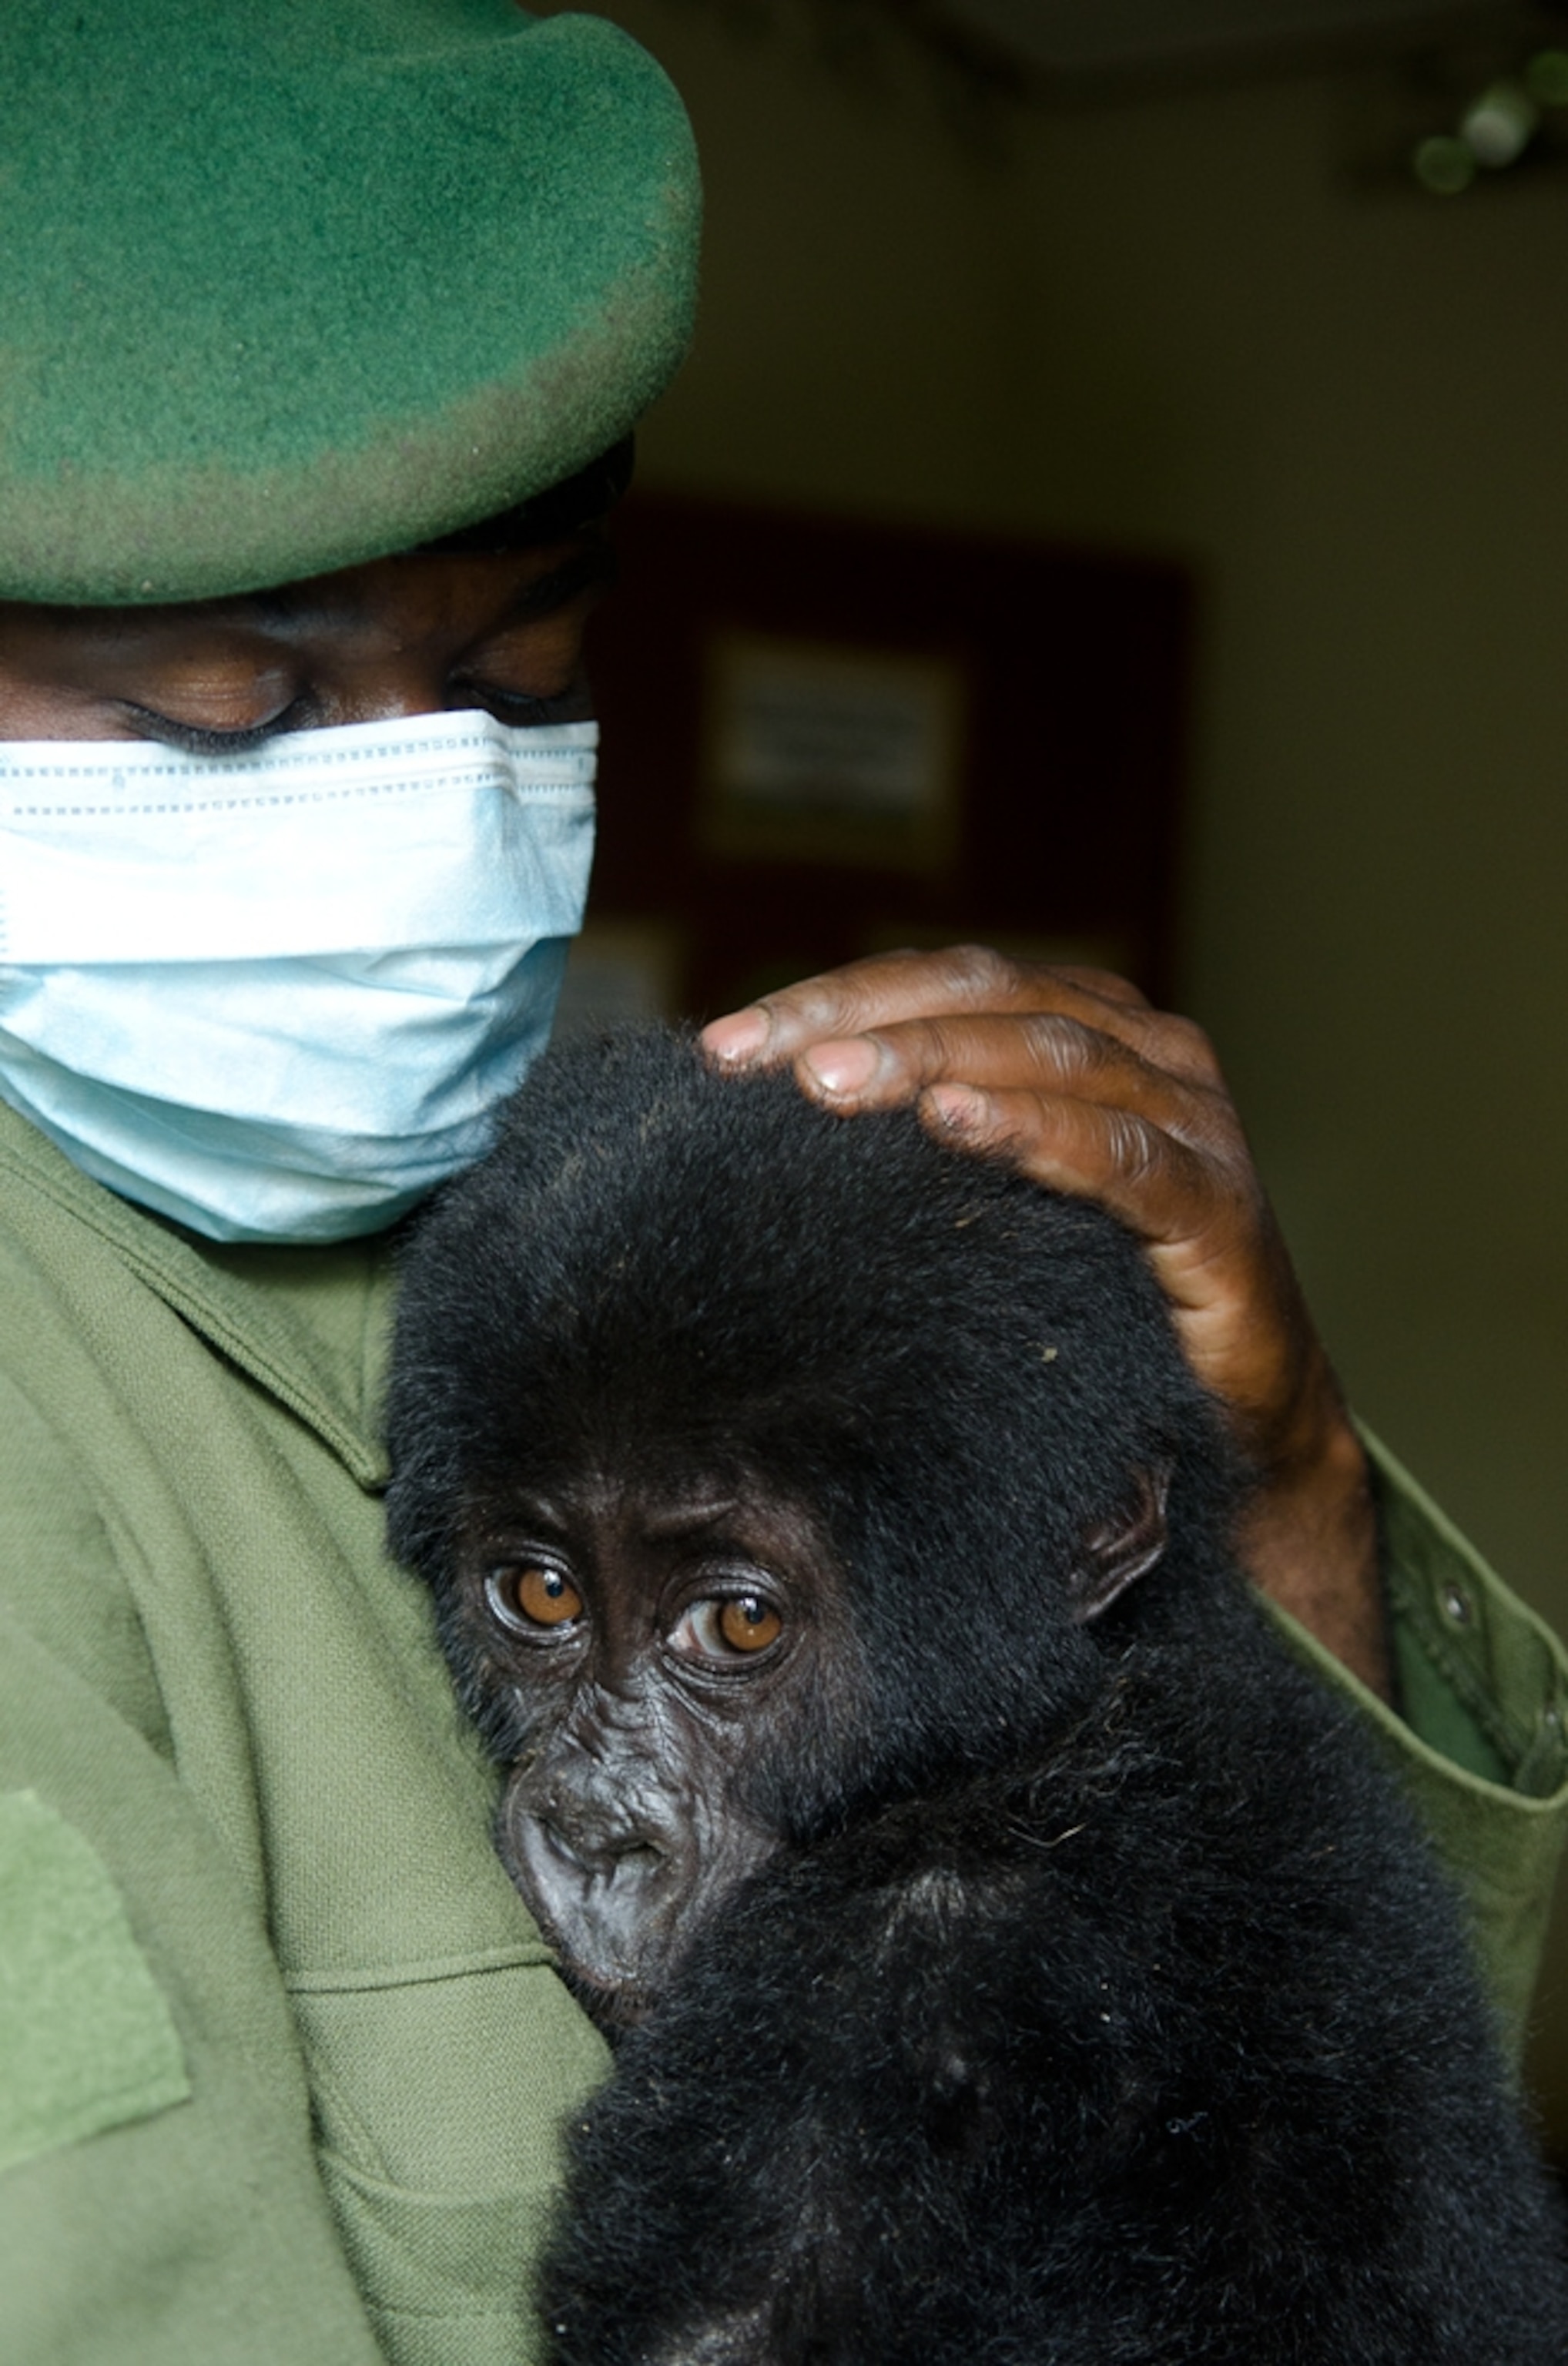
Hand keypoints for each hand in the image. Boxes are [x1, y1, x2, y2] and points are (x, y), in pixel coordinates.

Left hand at [702, 947, 1387, 1697]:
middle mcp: (1150, 1052)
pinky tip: (952, 1120)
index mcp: (1088, 1029)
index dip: (832, 996)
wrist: (1238, 1425)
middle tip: (756, 1060)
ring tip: (829, 1084)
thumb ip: (921, 1140)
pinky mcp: (1221, 1209)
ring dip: (928, 1060)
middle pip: (990, 999)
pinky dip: (1032, 1128)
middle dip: (861, 1022)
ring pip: (1048, 1055)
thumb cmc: (1101, 1302)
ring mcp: (1195, 1122)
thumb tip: (771, 1116)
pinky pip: (1121, 1155)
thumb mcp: (993, 1204)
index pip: (946, 981)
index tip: (724, 1046)